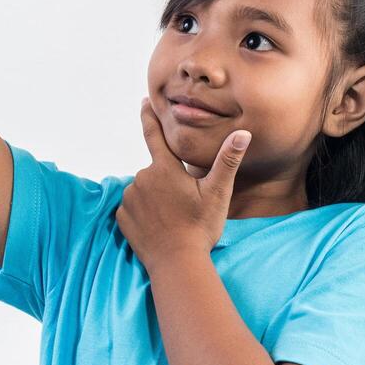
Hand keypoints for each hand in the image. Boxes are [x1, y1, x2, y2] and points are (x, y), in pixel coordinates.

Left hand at [115, 96, 251, 271]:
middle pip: (155, 170)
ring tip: (172, 217)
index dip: (149, 116)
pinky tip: (158, 226)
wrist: (177, 263)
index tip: (144, 101)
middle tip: (184, 204)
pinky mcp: (121, 217)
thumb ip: (227, 160)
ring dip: (155, 197)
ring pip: (144, 189)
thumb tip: (243, 133)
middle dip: (167, 180)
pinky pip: (132, 207)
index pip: (154, 134)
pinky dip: (143, 213)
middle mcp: (142, 178)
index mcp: (164, 169)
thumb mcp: (218, 193)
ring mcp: (130, 198)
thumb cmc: (200, 227)